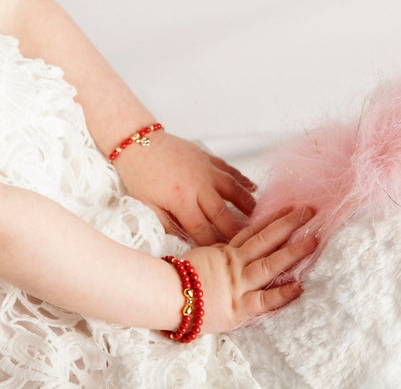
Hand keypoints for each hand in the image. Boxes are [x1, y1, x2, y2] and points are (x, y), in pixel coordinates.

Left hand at [113, 132, 257, 244]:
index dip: (215, 246)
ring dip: (248, 205)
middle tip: (253, 244)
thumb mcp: (147, 206)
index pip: (203, 230)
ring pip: (234, 189)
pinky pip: (230, 170)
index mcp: (180, 201)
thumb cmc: (139, 175)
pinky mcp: (207, 158)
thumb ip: (169, 225)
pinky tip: (254, 189)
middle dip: (238, 232)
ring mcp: (205, 169)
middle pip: (223, 213)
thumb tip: (187, 242)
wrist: (137, 142)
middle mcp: (197, 185)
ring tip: (262, 218)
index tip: (225, 257)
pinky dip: (243, 180)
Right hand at [183, 206, 317, 332]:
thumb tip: (224, 244)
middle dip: (289, 225)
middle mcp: (235, 264)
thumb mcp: (197, 256)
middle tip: (310, 212)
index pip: (253, 230)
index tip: (290, 207)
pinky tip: (299, 286)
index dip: (273, 218)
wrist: (163, 294)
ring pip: (270, 264)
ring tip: (313, 241)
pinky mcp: (238, 306)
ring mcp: (238, 283)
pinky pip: (264, 300)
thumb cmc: (174, 276)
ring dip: (292, 252)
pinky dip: (282, 294)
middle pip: (266, 240)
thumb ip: (214, 250)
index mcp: (225, 251)